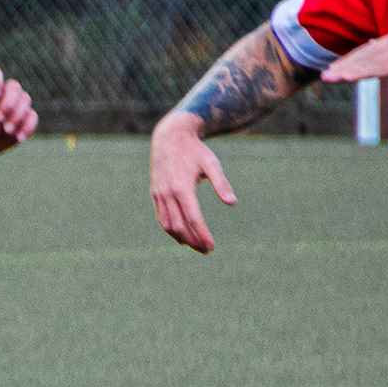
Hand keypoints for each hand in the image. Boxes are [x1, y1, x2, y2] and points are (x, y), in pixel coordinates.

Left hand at [0, 64, 40, 150]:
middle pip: (14, 86)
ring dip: (17, 116)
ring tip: (7, 131)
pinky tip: (19, 137)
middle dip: (9, 103)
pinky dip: (28, 126)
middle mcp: (4, 92)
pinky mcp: (24, 117)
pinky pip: (32, 116)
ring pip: (25, 99)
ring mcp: (16, 104)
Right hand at [149, 115, 235, 253]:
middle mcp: (168, 193)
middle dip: (193, 241)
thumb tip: (232, 203)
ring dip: (182, 239)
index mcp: (182, 187)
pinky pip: (162, 218)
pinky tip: (182, 235)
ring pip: (168, 226)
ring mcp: (159, 195)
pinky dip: (171, 230)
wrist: (170, 136)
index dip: (202, 235)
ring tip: (195, 246)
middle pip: (179, 227)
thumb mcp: (212, 163)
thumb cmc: (195, 150)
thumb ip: (221, 184)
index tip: (211, 246)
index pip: (192, 218)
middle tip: (206, 250)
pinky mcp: (155, 194)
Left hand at [323, 30, 387, 86]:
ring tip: (329, 78)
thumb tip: (378, 52)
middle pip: (361, 56)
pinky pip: (376, 69)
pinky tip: (347, 78)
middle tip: (324, 76)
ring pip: (365, 63)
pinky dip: (360, 73)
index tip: (334, 70)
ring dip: (345, 71)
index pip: (365, 51)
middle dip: (342, 66)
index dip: (348, 61)